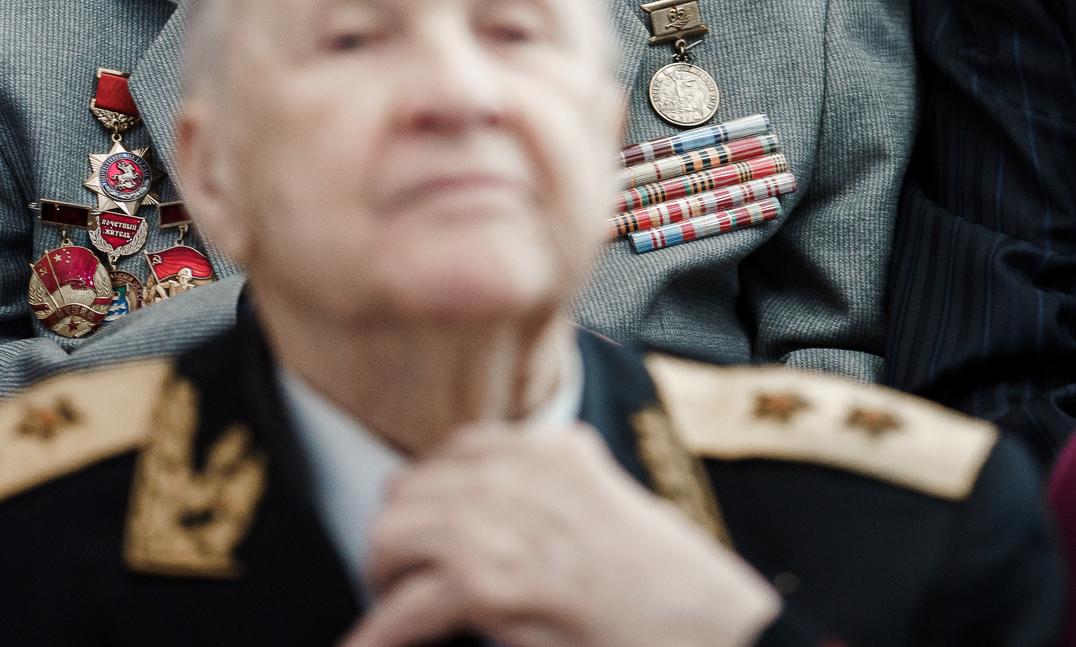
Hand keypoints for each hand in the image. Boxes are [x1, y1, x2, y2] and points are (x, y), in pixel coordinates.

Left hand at [341, 422, 780, 646]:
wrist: (706, 626)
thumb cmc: (666, 584)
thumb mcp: (604, 505)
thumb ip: (546, 491)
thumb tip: (476, 501)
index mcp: (553, 449)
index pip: (456, 450)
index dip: (429, 493)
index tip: (418, 521)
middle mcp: (523, 474)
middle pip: (411, 490)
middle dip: (398, 538)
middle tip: (399, 574)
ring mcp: (504, 527)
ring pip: (393, 538)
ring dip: (383, 579)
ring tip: (389, 606)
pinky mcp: (492, 584)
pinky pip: (405, 608)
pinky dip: (379, 633)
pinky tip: (368, 643)